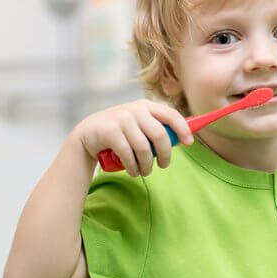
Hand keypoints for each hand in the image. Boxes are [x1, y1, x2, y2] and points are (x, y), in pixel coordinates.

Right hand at [72, 99, 193, 176]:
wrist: (87, 134)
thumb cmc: (120, 132)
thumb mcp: (138, 124)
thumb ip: (156, 126)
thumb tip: (183, 138)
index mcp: (146, 106)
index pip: (171, 114)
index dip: (183, 129)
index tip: (189, 143)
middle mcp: (135, 109)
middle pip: (160, 135)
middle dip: (165, 154)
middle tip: (164, 165)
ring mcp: (121, 119)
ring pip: (144, 148)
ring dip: (147, 165)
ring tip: (145, 171)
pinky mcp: (110, 131)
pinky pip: (128, 154)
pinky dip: (133, 167)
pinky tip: (134, 171)